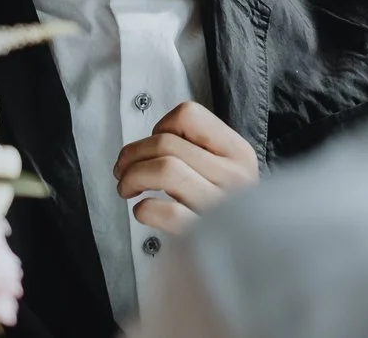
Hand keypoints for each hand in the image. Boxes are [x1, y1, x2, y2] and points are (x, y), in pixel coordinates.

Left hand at [114, 101, 258, 234]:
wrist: (245, 254)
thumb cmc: (223, 210)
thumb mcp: (225, 170)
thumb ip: (199, 149)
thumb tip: (150, 139)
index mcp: (239, 152)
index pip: (189, 115)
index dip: (161, 127)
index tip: (155, 147)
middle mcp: (234, 175)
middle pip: (165, 143)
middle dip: (131, 155)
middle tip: (122, 171)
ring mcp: (220, 205)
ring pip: (164, 170)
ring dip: (132, 178)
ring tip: (127, 189)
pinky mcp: (202, 234)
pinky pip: (165, 212)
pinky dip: (144, 210)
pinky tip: (144, 212)